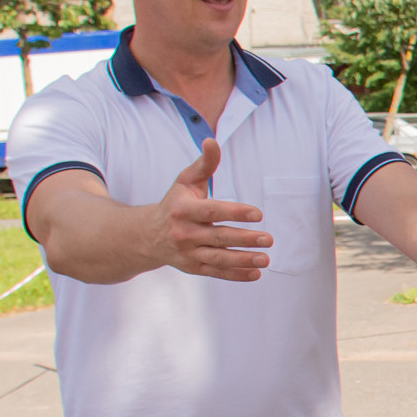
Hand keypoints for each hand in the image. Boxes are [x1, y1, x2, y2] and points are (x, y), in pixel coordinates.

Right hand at [148, 139, 269, 279]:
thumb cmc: (175, 203)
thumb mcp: (185, 181)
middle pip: (218, 237)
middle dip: (244, 239)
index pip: (212, 211)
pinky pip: (216, 272)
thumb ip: (204, 164)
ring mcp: (188, 253)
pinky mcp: (193, 268)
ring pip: (218, 259)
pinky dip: (236, 275)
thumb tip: (212, 141)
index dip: (235, 212)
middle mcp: (184, 233)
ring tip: (265, 259)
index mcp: (183, 210)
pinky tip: (256, 274)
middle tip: (268, 239)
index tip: (258, 214)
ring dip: (243, 260)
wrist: (147, 235)